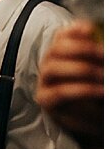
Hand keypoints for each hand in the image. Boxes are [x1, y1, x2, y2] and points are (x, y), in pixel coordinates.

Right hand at [38, 21, 103, 146]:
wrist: (93, 118)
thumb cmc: (95, 91)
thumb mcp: (98, 70)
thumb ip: (99, 57)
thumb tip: (101, 39)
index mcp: (63, 53)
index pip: (62, 35)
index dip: (74, 30)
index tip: (91, 30)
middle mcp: (50, 63)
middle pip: (56, 48)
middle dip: (82, 49)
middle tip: (105, 55)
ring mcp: (45, 82)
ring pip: (53, 68)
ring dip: (82, 69)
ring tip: (104, 75)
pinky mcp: (47, 100)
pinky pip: (61, 92)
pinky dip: (83, 90)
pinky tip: (101, 91)